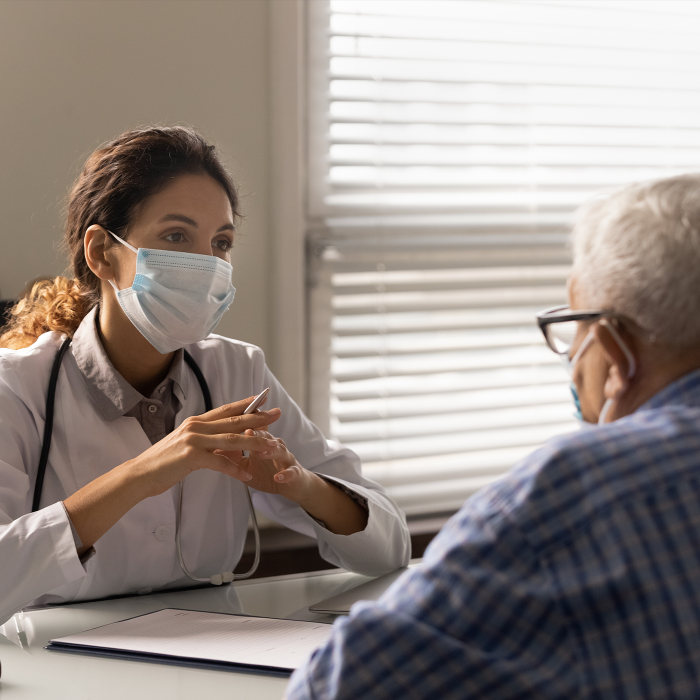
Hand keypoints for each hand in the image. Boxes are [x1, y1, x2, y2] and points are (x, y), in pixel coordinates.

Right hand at [128, 397, 282, 496]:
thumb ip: (207, 442)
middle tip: (277, 414)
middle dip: (258, 417)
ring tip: (271, 445)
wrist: (140, 474)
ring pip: (232, 440)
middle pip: (234, 421)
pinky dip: (235, 470)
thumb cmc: (164, 462)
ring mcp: (193, 440)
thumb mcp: (187, 446)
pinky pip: (220, 463)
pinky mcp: (191, 457)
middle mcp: (196, 427)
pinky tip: (247, 475)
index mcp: (196, 422)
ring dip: (254, 442)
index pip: (226, 410)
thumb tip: (225, 445)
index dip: (246, 404)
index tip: (263, 400)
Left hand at [215, 427, 313, 501]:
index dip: (245, 421)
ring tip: (261, 452)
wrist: (292, 485)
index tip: (232, 417)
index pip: (253, 427)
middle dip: (257, 432)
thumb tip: (212, 447)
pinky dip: (285, 474)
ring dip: (270, 451)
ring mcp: (286, 458)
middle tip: (248, 430)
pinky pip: (291, 472)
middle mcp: (275, 445)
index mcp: (262, 441)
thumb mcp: (246, 464)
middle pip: (266, 435)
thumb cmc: (268, 472)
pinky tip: (279, 477)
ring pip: (279, 451)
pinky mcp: (295, 472)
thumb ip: (232, 455)